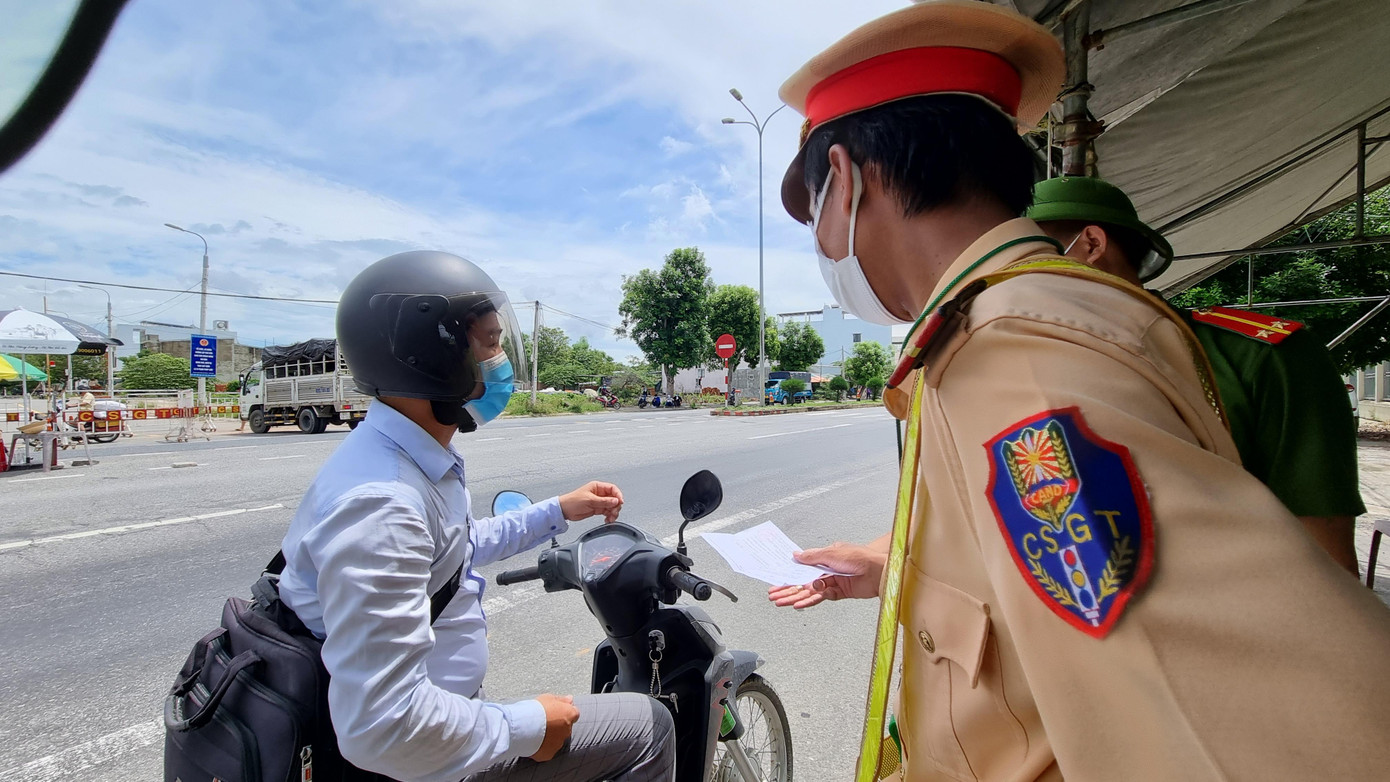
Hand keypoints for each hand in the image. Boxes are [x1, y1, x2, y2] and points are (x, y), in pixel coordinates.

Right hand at [529, 694, 579, 761]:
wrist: (523, 726)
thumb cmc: (535, 710)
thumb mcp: (548, 698)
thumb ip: (562, 700)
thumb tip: (570, 699)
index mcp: (569, 715)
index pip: (574, 713)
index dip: (564, 712)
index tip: (556, 712)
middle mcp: (567, 730)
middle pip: (566, 727)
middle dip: (558, 725)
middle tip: (545, 722)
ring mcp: (559, 743)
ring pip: (557, 740)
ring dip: (551, 736)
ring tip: (537, 732)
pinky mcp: (549, 753)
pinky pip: (548, 750)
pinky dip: (543, 747)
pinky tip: (534, 741)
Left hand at [559, 481, 623, 522]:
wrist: (564, 510)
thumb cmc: (573, 501)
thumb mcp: (590, 500)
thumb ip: (604, 501)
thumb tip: (616, 500)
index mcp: (597, 487)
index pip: (612, 489)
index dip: (618, 495)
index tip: (620, 502)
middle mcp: (599, 494)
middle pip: (614, 498)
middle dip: (616, 506)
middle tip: (614, 512)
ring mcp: (598, 502)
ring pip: (611, 506)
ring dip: (613, 513)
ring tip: (610, 518)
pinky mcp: (597, 509)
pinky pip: (607, 512)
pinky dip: (609, 516)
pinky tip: (607, 520)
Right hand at [767, 541, 886, 608]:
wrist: (879, 570)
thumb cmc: (860, 557)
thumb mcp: (832, 553)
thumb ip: (813, 556)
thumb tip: (796, 555)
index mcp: (825, 558)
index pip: (802, 567)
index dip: (789, 573)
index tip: (777, 580)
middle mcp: (828, 570)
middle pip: (803, 581)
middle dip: (788, 588)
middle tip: (774, 595)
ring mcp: (833, 582)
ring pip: (810, 591)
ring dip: (796, 596)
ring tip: (782, 602)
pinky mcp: (840, 592)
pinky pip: (822, 597)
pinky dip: (811, 600)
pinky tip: (800, 604)